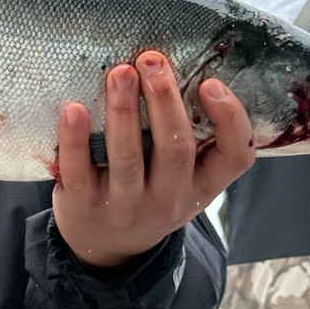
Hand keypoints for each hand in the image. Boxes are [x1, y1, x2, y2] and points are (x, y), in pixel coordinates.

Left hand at [51, 50, 254, 269]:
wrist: (105, 248)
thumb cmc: (148, 193)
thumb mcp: (181, 180)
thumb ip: (187, 137)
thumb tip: (174, 69)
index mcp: (200, 186)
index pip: (235, 158)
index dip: (231, 119)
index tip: (211, 82)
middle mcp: (168, 199)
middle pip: (175, 149)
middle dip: (164, 100)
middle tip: (152, 60)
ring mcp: (125, 205)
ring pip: (128, 158)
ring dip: (123, 111)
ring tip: (119, 72)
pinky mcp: (83, 204)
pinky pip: (79, 168)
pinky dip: (74, 138)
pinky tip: (73, 108)